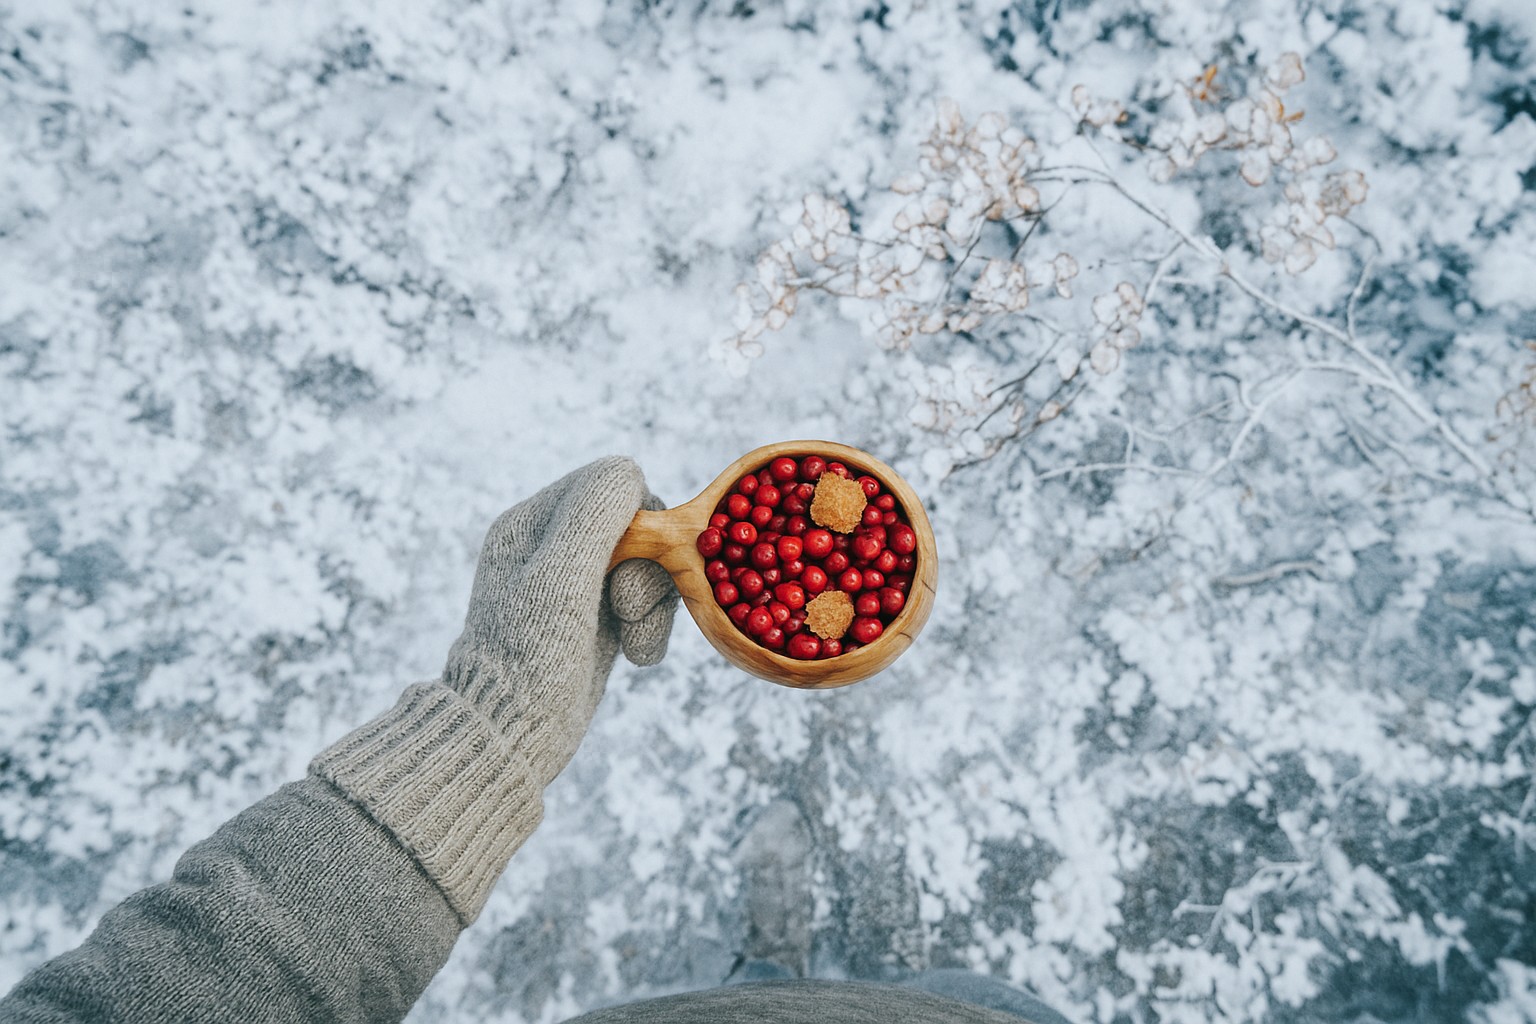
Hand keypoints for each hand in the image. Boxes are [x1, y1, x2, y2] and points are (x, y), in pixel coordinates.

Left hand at [442, 456, 676, 785]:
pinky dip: (652, 628)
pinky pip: (649, 601)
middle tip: (625, 610)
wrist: (511, 740)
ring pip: (651, 563)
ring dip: (654, 605)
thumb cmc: (528, 659)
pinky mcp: (599, 618)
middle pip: (640, 522)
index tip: (620, 570)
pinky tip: (634, 656)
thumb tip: (627, 470)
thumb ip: (594, 514)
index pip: (613, 483)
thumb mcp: (560, 577)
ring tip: (631, 643)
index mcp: (531, 522)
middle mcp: (554, 544)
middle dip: (648, 568)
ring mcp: (578, 582)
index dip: (637, 521)